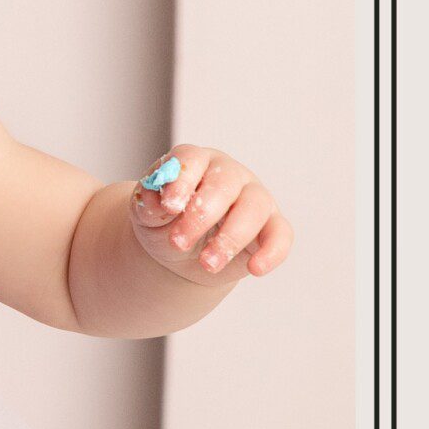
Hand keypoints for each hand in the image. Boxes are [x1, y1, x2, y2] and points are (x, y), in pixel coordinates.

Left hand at [129, 144, 292, 284]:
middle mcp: (229, 174)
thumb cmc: (164, 224)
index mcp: (196, 162)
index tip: (169, 206)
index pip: (192, 159)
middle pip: (224, 184)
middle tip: (179, 242)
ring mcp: (254, 198)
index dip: (181, 181)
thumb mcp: (147, 215)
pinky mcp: (271, 227)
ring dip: (230, 238)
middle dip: (201, 216)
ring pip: (254, 208)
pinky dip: (272, 252)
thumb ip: (149, 203)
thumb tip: (159, 200)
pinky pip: (281, 234)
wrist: (180, 254)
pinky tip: (254, 269)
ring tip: (207, 263)